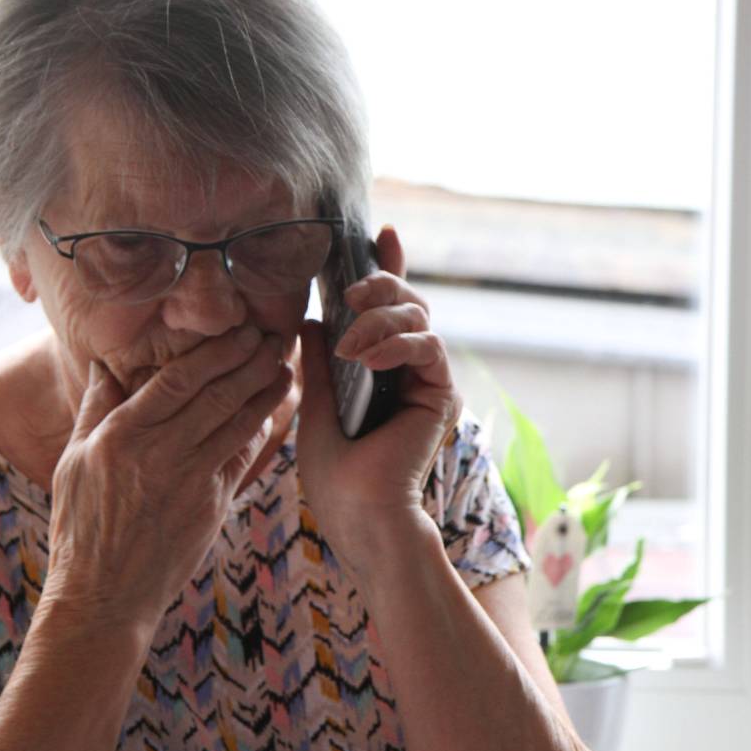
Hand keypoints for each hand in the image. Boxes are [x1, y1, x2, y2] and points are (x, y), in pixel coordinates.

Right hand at [45, 327, 293, 627]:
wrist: (104, 596)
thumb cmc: (80, 527)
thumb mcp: (73, 461)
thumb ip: (94, 408)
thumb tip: (102, 364)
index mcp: (122, 435)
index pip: (178, 378)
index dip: (215, 350)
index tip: (238, 329)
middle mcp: (160, 453)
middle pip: (216, 394)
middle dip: (250, 360)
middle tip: (273, 334)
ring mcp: (190, 480)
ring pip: (237, 423)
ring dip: (265, 390)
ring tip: (283, 364)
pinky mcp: (212, 506)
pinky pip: (242, 458)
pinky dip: (259, 431)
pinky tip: (271, 412)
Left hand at [296, 224, 461, 574]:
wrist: (359, 517)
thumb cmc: (333, 476)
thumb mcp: (315, 405)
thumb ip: (318, 362)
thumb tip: (309, 319)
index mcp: (375, 370)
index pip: (383, 310)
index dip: (386, 268)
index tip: (380, 234)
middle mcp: (405, 370)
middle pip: (406, 301)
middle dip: (381, 283)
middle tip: (352, 290)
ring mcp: (425, 380)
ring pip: (419, 316)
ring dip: (381, 320)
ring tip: (350, 346)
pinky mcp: (441, 393)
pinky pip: (429, 346)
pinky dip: (398, 343)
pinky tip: (368, 358)